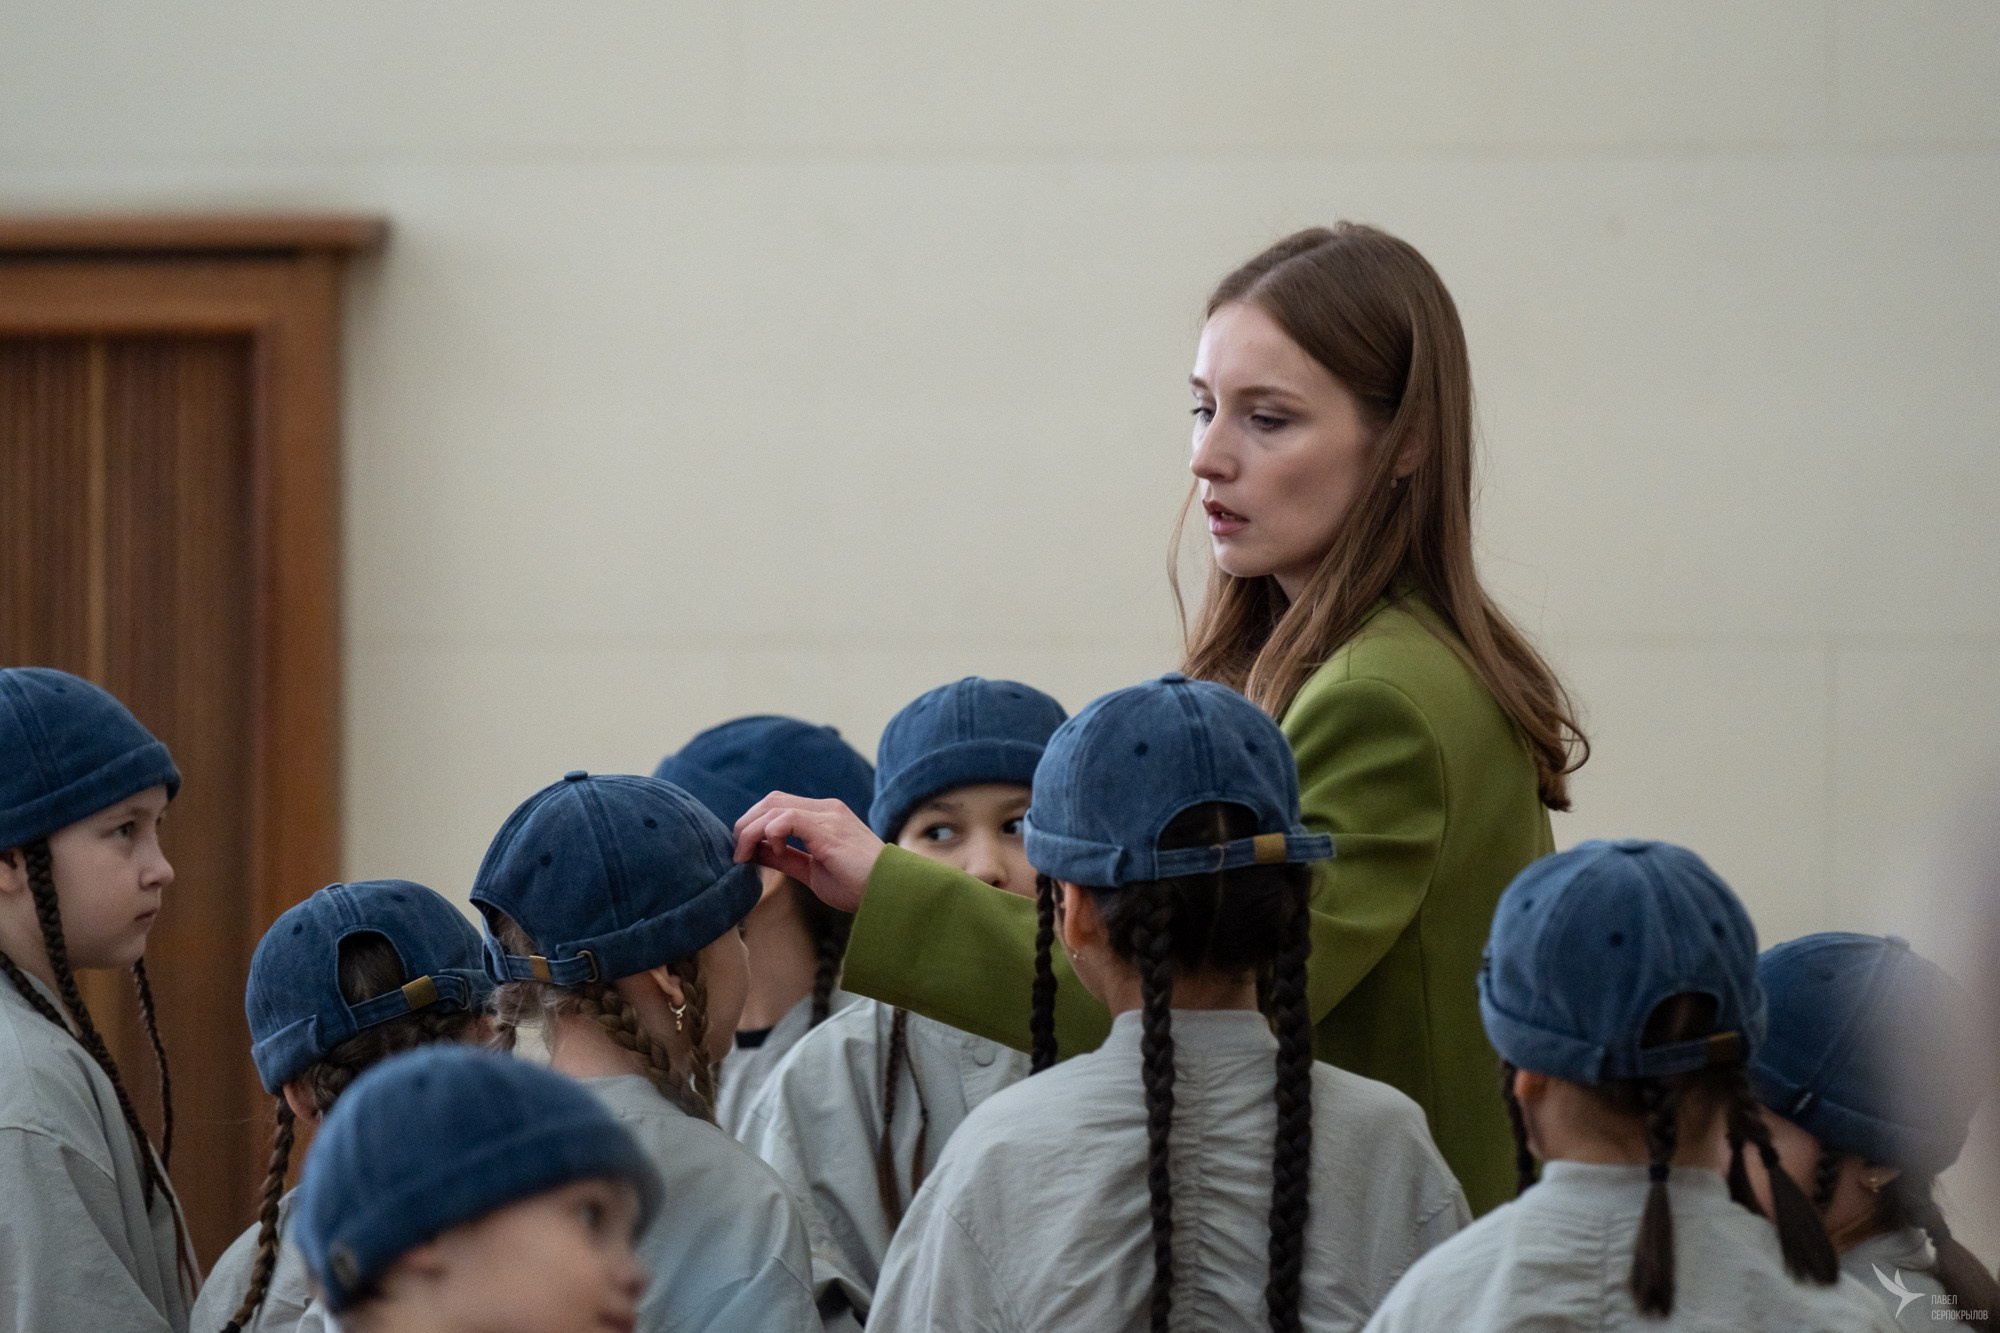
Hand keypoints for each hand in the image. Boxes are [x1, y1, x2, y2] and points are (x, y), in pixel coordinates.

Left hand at [732, 794, 884, 913]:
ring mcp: (829, 816)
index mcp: (825, 816)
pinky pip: (787, 819)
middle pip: (772, 800)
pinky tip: (774, 852)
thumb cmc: (858, 886)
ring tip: (744, 855)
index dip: (754, 823)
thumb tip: (755, 851)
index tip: (743, 851)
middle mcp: (827, 809)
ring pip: (775, 806)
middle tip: (737, 852)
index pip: (779, 805)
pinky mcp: (829, 829)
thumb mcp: (812, 870)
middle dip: (747, 823)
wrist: (891, 893)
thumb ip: (785, 857)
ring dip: (751, 830)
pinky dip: (770, 833)